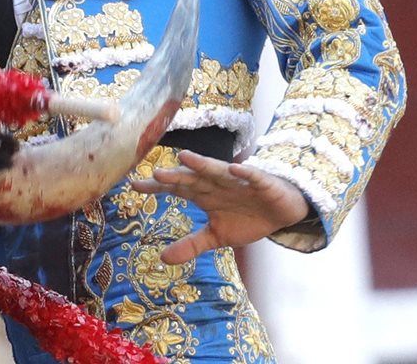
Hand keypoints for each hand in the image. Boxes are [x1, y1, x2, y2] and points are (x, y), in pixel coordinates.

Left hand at [129, 150, 309, 264]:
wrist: (283, 213)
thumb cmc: (247, 218)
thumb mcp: (217, 236)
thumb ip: (191, 244)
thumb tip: (161, 258)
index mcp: (203, 195)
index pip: (175, 188)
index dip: (156, 187)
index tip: (133, 185)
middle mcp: (216, 183)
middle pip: (192, 178)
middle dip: (176, 176)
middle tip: (156, 173)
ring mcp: (238, 181)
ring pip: (217, 171)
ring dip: (202, 165)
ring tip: (185, 157)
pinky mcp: (261, 182)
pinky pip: (252, 176)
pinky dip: (245, 173)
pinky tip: (235, 168)